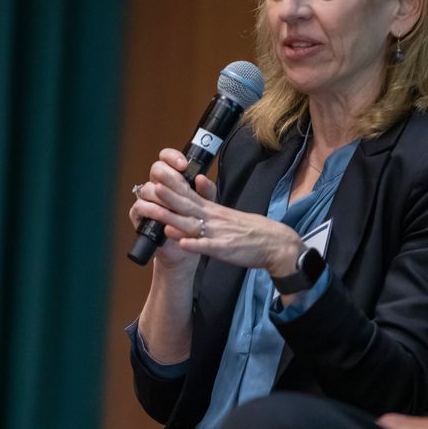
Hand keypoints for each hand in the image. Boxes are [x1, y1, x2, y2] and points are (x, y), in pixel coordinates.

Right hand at [129, 150, 215, 269]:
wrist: (185, 250)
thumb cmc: (193, 225)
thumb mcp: (205, 207)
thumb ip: (207, 191)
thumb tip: (202, 178)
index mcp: (172, 179)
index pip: (167, 158)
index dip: (173, 157)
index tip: (185, 164)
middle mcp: (157, 187)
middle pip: (156, 169)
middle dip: (168, 174)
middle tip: (181, 183)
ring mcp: (146, 200)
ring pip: (148, 188)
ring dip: (162, 194)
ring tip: (175, 202)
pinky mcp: (139, 215)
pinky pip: (140, 207)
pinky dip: (152, 209)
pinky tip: (162, 213)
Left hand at [147, 162, 303, 275]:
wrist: (275, 244)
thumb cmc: (252, 232)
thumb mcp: (229, 216)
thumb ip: (211, 208)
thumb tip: (198, 197)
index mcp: (214, 211)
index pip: (191, 196)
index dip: (173, 187)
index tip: (158, 178)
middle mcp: (214, 219)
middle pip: (187, 207)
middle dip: (169, 198)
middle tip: (152, 187)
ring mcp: (219, 234)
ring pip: (192, 226)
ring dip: (175, 219)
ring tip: (158, 213)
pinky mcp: (226, 250)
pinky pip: (208, 247)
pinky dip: (195, 245)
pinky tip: (182, 244)